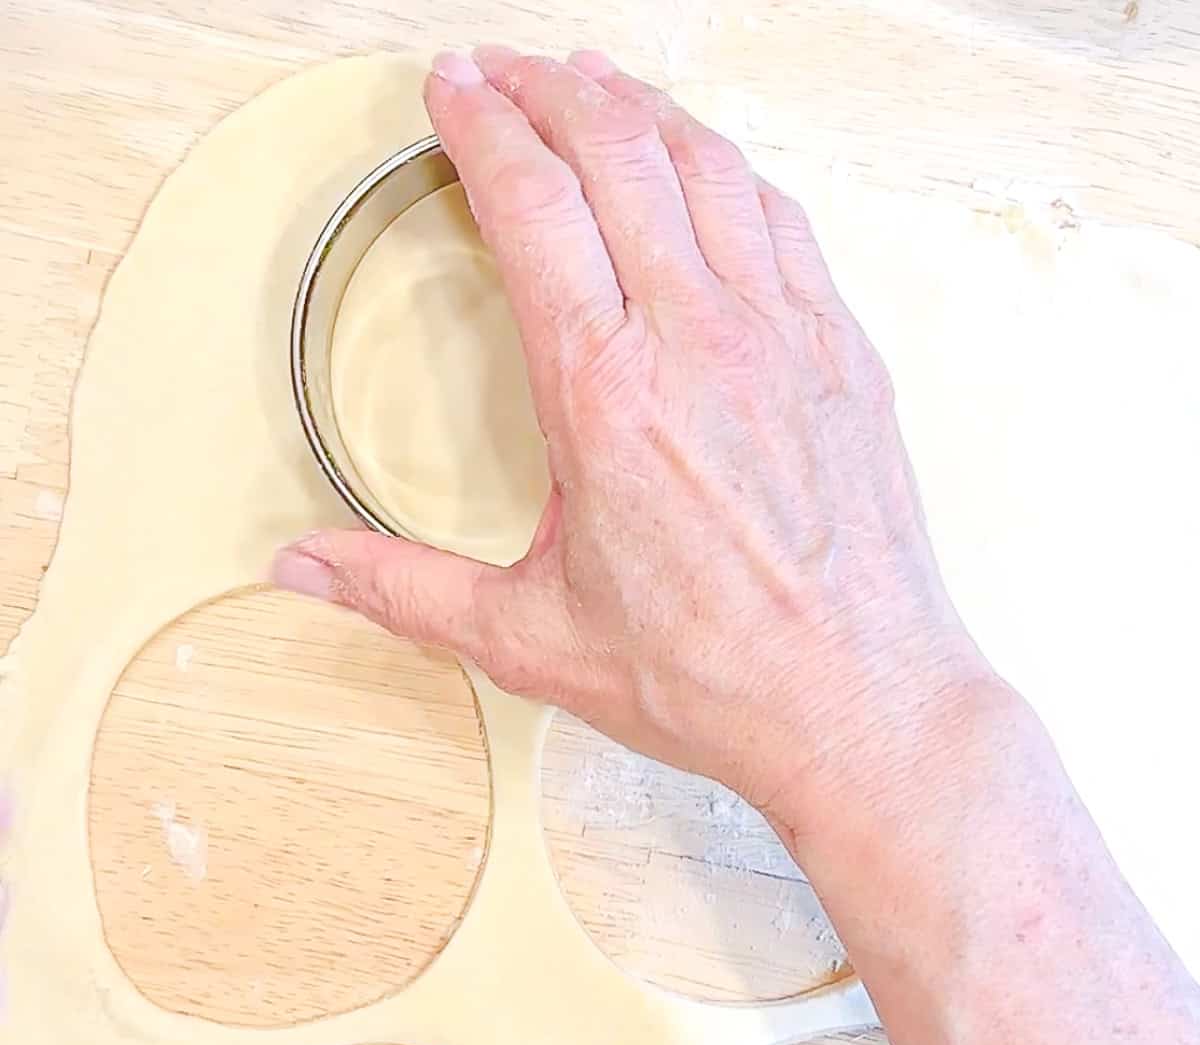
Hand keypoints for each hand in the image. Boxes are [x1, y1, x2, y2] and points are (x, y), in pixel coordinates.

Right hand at [274, 48, 987, 821]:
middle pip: (616, 150)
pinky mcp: (842, 353)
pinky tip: (706, 166)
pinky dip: (729, 169)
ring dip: (640, 108)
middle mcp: (699, 338)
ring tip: (595, 84)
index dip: (482, 124)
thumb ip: (406, 590)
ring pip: (706, 165)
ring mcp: (783, 335)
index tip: (451, 88)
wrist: (859, 705)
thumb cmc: (715, 679)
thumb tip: (305, 566)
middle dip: (548, 86)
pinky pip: (782, 218)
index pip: (531, 202)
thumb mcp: (533, 640)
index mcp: (606, 392)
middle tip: (506, 69)